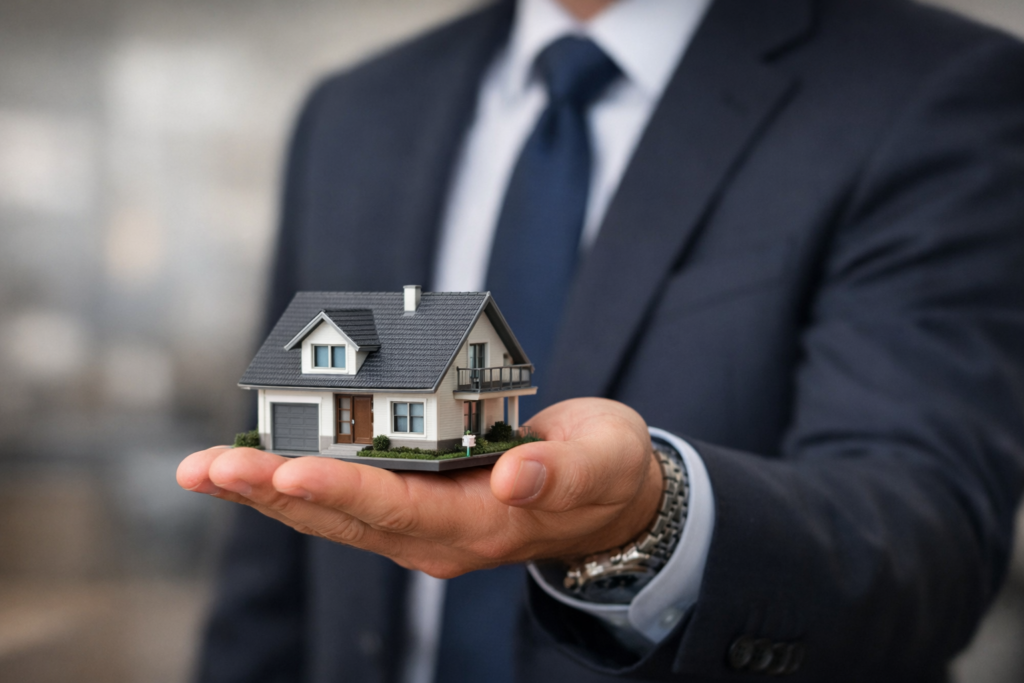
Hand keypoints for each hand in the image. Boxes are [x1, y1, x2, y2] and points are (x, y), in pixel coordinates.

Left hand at [176, 397, 662, 577]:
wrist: (606, 500)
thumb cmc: (606, 470)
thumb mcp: (603, 462)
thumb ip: (562, 473)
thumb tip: (513, 476)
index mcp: (482, 524)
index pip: (400, 509)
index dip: (343, 488)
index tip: (288, 468)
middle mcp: (438, 536)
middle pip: (344, 517)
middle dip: (272, 492)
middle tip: (206, 468)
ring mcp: (420, 527)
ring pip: (332, 514)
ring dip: (266, 492)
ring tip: (202, 470)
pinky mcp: (411, 508)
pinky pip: (343, 499)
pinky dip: (293, 482)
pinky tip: (254, 464)